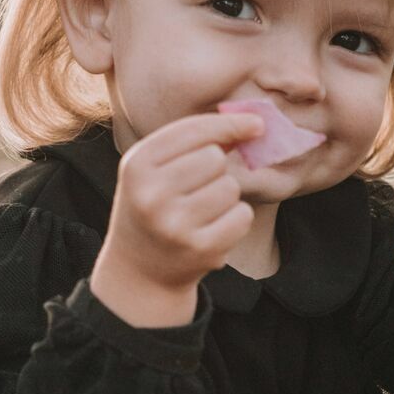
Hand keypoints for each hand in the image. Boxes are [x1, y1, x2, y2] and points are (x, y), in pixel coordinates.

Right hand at [96, 110, 264, 293]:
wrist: (139, 270)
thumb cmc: (154, 206)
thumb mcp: (156, 167)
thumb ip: (195, 140)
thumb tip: (254, 124)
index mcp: (137, 165)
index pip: (193, 131)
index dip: (230, 124)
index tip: (256, 124)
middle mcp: (151, 195)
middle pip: (214, 158)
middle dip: (215, 170)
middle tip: (196, 190)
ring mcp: (175, 225)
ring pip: (230, 187)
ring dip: (225, 197)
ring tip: (200, 212)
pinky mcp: (200, 249)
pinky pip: (242, 215)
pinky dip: (236, 219)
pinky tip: (213, 230)